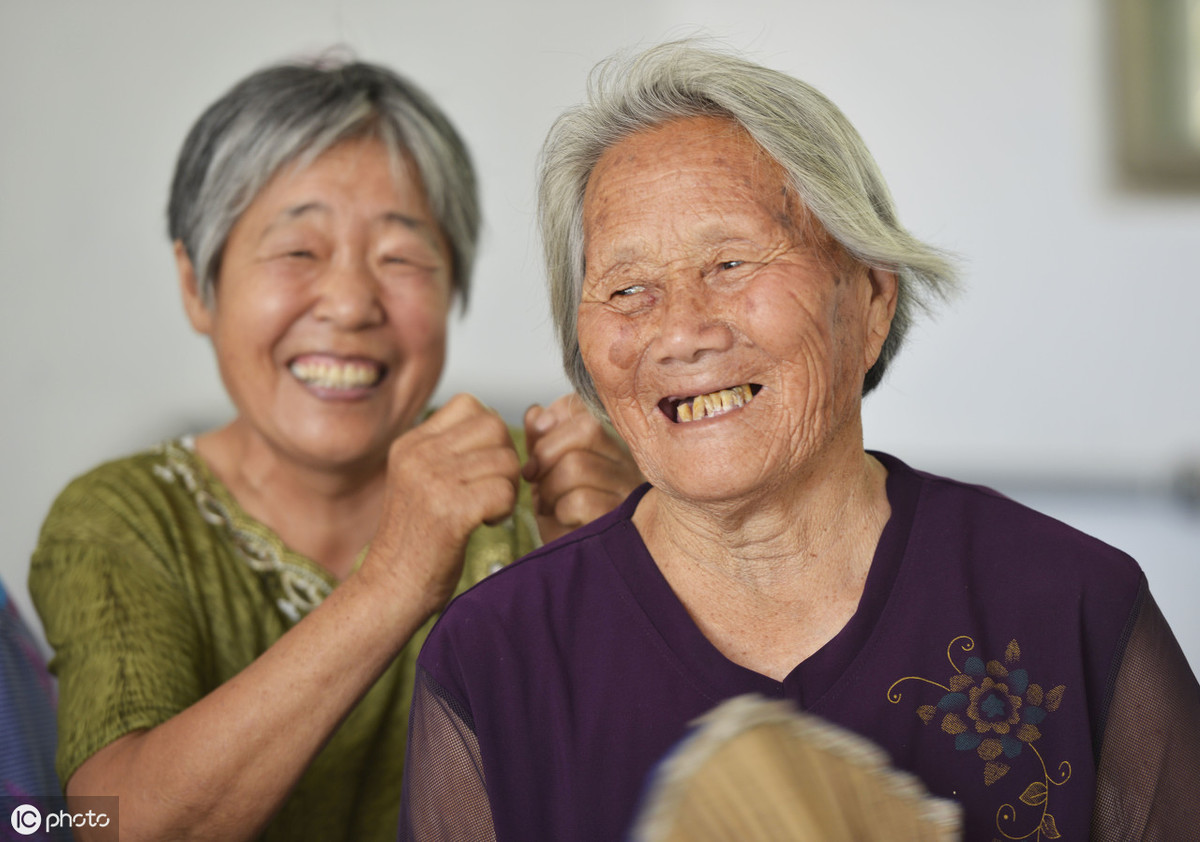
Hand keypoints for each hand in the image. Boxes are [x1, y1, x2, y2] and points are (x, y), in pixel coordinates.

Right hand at [365, 394, 519, 613]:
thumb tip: (494, 427)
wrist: (390, 588)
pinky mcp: (451, 511)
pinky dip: (505, 509)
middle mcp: (419, 456)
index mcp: (410, 444)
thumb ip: (446, 452)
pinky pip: (504, 490)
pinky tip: (486, 523)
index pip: (470, 404)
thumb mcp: (419, 480)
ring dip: (507, 487)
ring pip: (505, 458)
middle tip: (491, 487)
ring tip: (486, 509)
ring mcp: (433, 482)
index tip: (481, 466)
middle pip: (493, 425)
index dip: (489, 433)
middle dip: (505, 457)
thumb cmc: (414, 540)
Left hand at [522, 393, 643, 543]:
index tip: (536, 445)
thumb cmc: (563, 520)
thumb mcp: (548, 475)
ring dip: (548, 488)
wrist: (574, 569)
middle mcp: (629, 464)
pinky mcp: (620, 522)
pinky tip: (561, 521)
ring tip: (547, 505)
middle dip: (546, 454)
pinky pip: (581, 500)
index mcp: (612, 447)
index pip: (590, 410)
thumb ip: (542, 441)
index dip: (555, 422)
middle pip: (586, 430)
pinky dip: (559, 510)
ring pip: (578, 465)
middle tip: (533, 478)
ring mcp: (629, 493)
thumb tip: (537, 413)